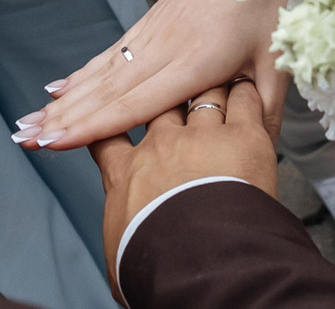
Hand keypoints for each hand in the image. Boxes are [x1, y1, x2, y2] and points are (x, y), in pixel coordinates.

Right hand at [17, 0, 284, 149]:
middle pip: (105, 89)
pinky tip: (60, 86)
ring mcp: (154, 30)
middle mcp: (164, 45)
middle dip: (63, 116)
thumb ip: (263, 108)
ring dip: (64, 98)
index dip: (91, 124)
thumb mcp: (279, 58)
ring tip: (30, 120)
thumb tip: (254, 150)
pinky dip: (82, 72)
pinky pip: (111, 53)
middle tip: (23, 138)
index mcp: (194, 60)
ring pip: (101, 71)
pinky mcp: (154, 19)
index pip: (134, 102)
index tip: (54, 141)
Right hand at [93, 81, 281, 292]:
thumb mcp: (122, 253)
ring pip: (200, 96)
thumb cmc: (163, 265)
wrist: (205, 261)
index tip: (88, 108)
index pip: (106, 135)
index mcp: (127, 172)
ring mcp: (202, 135)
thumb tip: (119, 238)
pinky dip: (244, 91)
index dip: (94, 118)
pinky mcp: (245, 136)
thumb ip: (119, 229)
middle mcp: (160, 146)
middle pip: (152, 105)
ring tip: (206, 68)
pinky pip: (243, 101)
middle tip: (147, 75)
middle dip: (148, 88)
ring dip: (204, 85)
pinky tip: (246, 79)